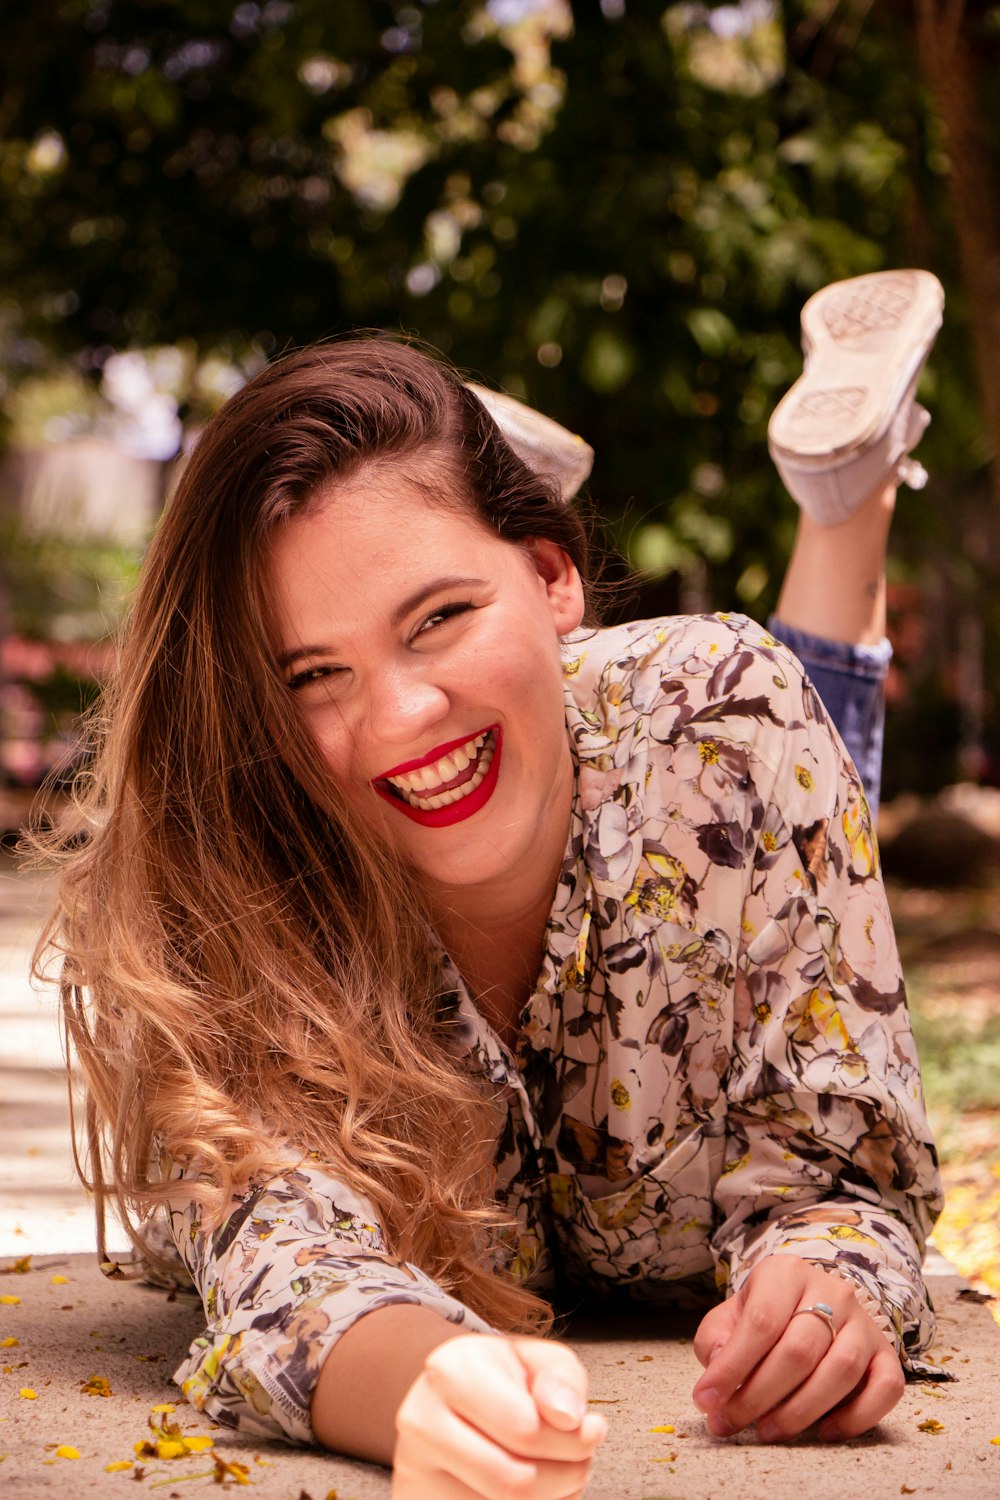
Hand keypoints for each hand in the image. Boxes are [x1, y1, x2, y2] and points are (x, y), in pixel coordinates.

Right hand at [393, 1332, 606, 1498]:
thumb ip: (562, 1379)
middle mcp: (421, 1421)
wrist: (448, 1397)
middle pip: (515, 1483)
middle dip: (566, 1477)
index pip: (525, 1430)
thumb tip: (570, 1417)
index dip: (573, 1440)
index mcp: (449, 1371)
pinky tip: (533, 1492)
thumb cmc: (500, 1379)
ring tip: (558, 1472)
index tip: (592, 1429)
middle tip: (581, 1459)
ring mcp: (414, 1471)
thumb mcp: (538, 1359)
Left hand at [692, 1258, 903, 1441]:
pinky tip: (825, 1432)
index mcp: (785, 1273)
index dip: (732, 1366)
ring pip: (841, 1370)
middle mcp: (831, 1291)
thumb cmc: (764, 1315)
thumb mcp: (731, 1316)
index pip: (761, 1321)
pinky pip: (886, 1388)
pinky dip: (858, 1417)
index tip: (706, 1401)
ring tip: (767, 1431)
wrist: (810, 1301)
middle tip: (731, 1422)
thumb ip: (717, 1339)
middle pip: (799, 1350)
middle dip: (759, 1396)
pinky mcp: (886, 1353)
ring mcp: (864, 1322)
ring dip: (801, 1411)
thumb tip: (720, 1370)